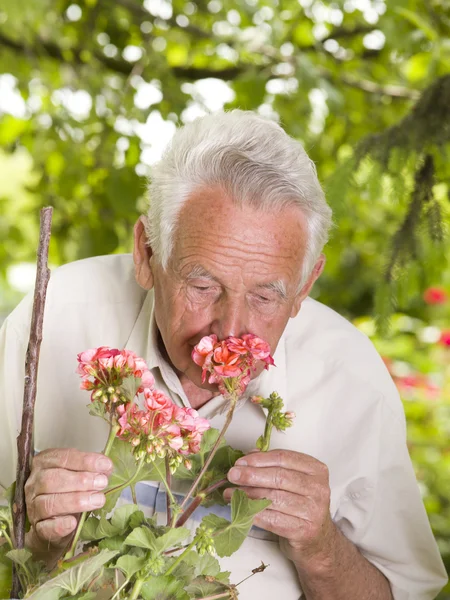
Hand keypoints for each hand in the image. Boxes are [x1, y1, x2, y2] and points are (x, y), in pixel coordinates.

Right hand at [25, 448, 112, 547]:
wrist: (56, 521)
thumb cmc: (69, 490)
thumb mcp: (79, 474)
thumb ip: (91, 469)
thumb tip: (107, 467)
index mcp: (44, 463)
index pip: (62, 458)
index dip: (85, 461)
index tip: (105, 465)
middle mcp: (34, 483)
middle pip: (52, 479)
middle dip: (80, 480)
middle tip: (102, 483)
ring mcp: (32, 506)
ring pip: (48, 503)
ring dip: (75, 501)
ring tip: (98, 500)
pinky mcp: (37, 528)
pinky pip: (44, 527)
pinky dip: (59, 525)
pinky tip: (73, 522)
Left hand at [225, 449, 335, 568]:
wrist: (317, 539)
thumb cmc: (300, 504)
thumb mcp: (292, 480)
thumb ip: (273, 465)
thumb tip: (248, 456)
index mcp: (316, 469)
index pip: (283, 458)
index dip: (258, 459)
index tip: (240, 462)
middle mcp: (318, 488)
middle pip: (279, 477)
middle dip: (251, 475)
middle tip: (232, 475)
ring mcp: (313, 510)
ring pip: (274, 499)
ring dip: (248, 495)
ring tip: (230, 493)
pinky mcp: (304, 531)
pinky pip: (273, 520)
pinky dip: (254, 514)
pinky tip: (241, 510)